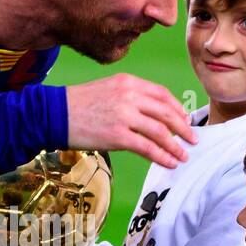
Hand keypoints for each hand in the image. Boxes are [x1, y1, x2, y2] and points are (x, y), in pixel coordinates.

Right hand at [66, 74, 196, 168]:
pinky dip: (162, 156)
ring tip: (183, 156)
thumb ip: (130, 98)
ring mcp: (124, 116)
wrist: (53, 114)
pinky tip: (169, 162)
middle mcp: (129, 96)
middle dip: (183, 128)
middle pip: (166, 113)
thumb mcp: (107, 90)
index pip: (162, 95)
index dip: (177, 109)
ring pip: (160, 131)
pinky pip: (147, 147)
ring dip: (175, 146)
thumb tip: (151, 116)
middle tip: (192, 140)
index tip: (185, 121)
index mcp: (128, 82)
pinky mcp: (118, 135)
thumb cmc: (78, 104)